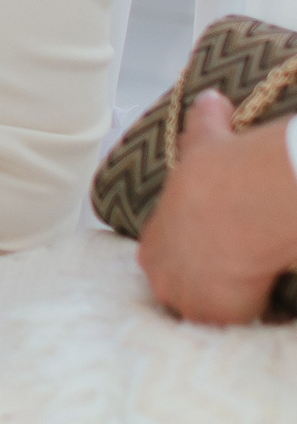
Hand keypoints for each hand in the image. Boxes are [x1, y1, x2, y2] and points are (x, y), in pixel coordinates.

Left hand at [140, 94, 296, 323]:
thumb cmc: (220, 174)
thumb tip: (211, 97)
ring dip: (228, 306)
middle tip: (238, 274)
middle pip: (181, 293)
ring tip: (255, 286)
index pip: (166, 260)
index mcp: (152, 242)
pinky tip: (270, 300)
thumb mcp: (205, 142)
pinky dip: (254, 314)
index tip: (218, 252)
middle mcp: (161, 276)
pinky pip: (236, 326)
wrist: (245, 201)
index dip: (192, 258)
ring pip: (207, 312)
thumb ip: (204, 121)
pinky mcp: (216, 319)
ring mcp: (187, 301)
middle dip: (206, 287)